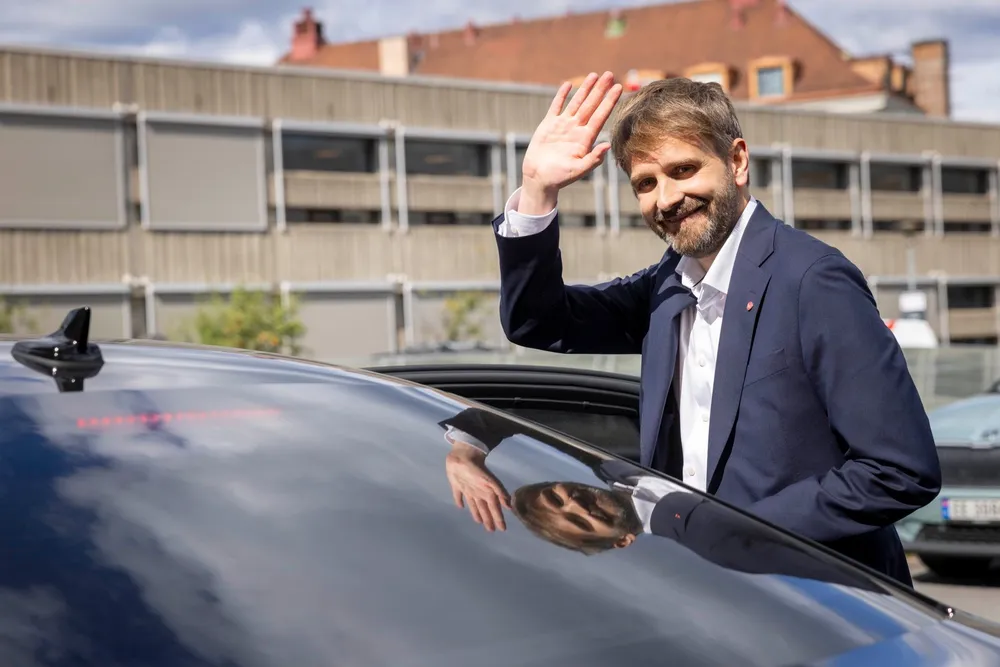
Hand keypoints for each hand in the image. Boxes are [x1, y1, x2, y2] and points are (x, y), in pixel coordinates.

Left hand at [445, 444, 510, 531]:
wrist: (463, 456)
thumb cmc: (477, 469)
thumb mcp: (490, 481)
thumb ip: (499, 492)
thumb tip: (509, 506)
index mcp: (487, 493)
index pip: (494, 509)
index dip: (498, 518)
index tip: (502, 529)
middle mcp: (478, 493)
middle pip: (484, 509)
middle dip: (489, 519)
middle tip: (491, 530)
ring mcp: (468, 489)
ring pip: (474, 505)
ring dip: (477, 513)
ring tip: (480, 522)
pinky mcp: (457, 485)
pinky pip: (458, 496)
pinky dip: (459, 501)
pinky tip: (460, 506)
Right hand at [519, 71, 622, 214]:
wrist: (539, 178)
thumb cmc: (559, 178)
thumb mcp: (578, 170)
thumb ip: (593, 159)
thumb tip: (607, 146)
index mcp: (585, 139)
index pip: (600, 116)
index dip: (609, 102)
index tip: (618, 88)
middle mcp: (576, 129)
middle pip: (591, 105)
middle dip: (600, 90)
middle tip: (610, 74)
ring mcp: (563, 125)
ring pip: (577, 102)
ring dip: (585, 89)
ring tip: (595, 75)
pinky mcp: (548, 124)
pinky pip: (556, 106)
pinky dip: (562, 95)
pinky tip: (568, 84)